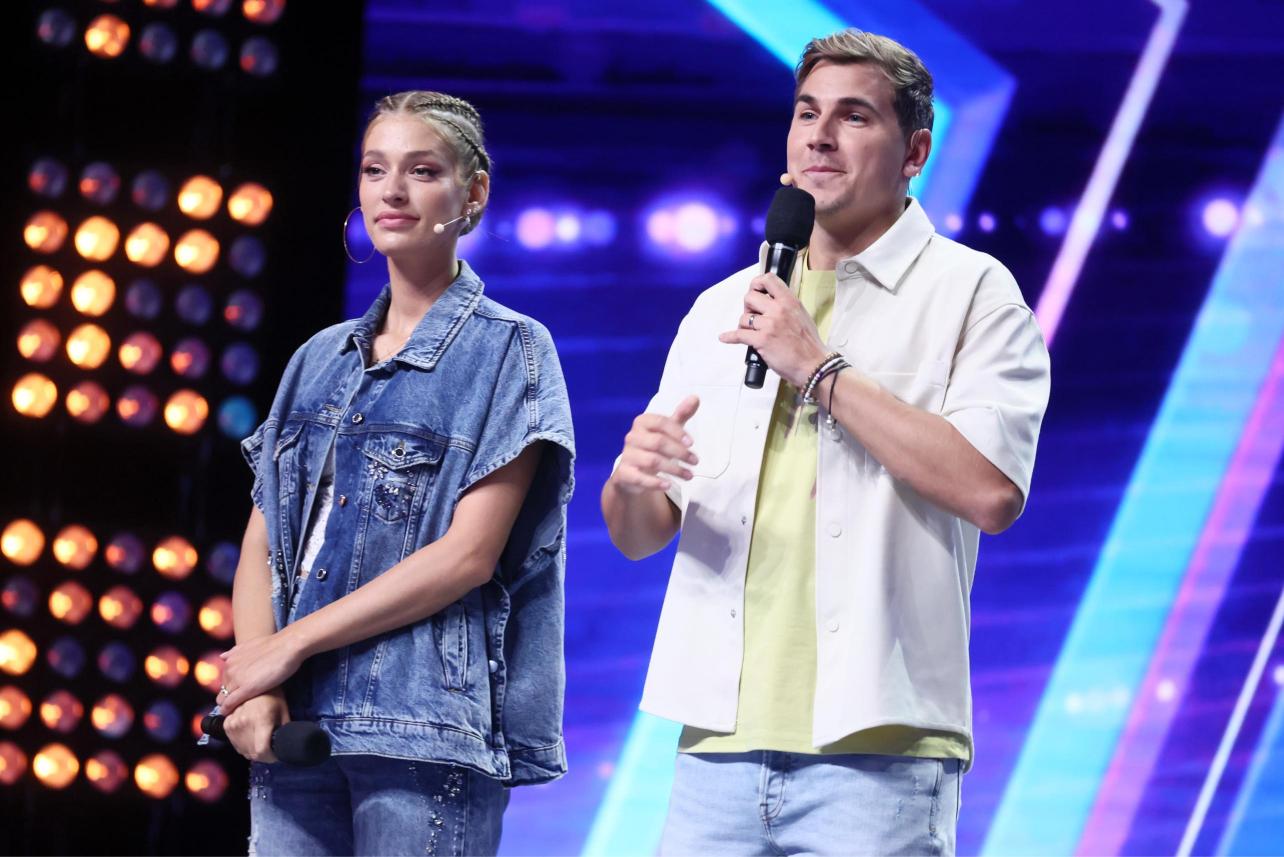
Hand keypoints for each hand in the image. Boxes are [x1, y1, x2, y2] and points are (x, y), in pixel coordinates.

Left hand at [218, 629, 305, 714]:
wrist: (287, 646)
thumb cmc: (274, 645)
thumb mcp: (249, 645)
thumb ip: (235, 652)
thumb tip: (222, 657)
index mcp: (230, 660)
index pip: (224, 680)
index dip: (229, 687)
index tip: (235, 693)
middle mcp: (230, 669)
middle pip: (223, 690)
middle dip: (228, 696)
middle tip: (238, 702)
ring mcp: (237, 679)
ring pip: (224, 698)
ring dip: (228, 704)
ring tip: (235, 710)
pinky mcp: (246, 689)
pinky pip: (230, 703)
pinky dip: (227, 709)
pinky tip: (228, 713)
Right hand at [223, 689, 289, 762]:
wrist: (255, 682)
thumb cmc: (274, 695)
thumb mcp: (283, 711)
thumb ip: (284, 731)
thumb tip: (286, 748)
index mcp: (261, 720)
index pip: (261, 751)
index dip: (270, 758)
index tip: (276, 755)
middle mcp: (244, 723)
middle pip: (252, 753)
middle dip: (264, 755)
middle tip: (271, 749)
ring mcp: (233, 724)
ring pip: (243, 750)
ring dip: (253, 750)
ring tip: (262, 742)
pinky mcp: (226, 724)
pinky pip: (234, 743)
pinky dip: (243, 744)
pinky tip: (252, 737)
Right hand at [612, 395, 700, 494]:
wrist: (631, 472)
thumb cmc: (653, 446)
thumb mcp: (667, 430)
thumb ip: (681, 414)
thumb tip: (695, 397)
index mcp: (642, 422)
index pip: (660, 422)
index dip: (677, 432)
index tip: (692, 443)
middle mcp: (632, 437)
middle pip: (658, 442)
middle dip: (679, 452)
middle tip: (695, 461)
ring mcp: (627, 455)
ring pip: (652, 461)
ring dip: (674, 469)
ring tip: (690, 475)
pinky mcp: (624, 473)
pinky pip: (639, 478)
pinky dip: (655, 482)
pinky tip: (669, 485)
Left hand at [717, 273, 826, 387]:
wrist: (813, 364)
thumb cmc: (808, 344)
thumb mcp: (801, 315)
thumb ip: (786, 306)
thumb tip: (770, 302)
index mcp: (790, 301)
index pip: (768, 279)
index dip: (756, 283)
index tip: (755, 291)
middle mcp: (779, 309)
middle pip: (750, 297)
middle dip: (748, 308)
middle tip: (753, 317)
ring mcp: (770, 325)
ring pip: (744, 318)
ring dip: (744, 326)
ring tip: (751, 333)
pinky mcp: (762, 340)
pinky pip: (739, 335)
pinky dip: (729, 337)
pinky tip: (725, 337)